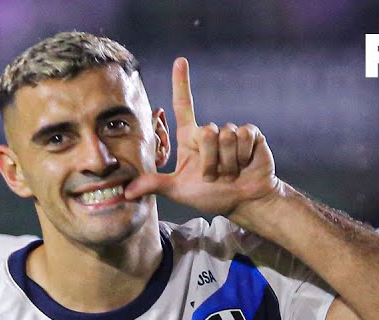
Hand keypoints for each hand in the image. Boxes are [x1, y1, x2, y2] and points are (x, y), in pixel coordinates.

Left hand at [124, 58, 281, 218]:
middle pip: (207, 131)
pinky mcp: (251, 134)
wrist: (243, 200)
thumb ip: (154, 186)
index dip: (181, 82)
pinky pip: (244, 137)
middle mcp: (208, 132)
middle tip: (214, 176)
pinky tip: (244, 164)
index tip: (180, 60)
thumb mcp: (178, 191)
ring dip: (227, 162)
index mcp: (189, 138)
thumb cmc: (210, 195)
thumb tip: (126, 193)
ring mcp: (231, 132)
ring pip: (226, 136)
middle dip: (210, 160)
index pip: (183, 105)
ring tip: (229, 173)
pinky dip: (243, 156)